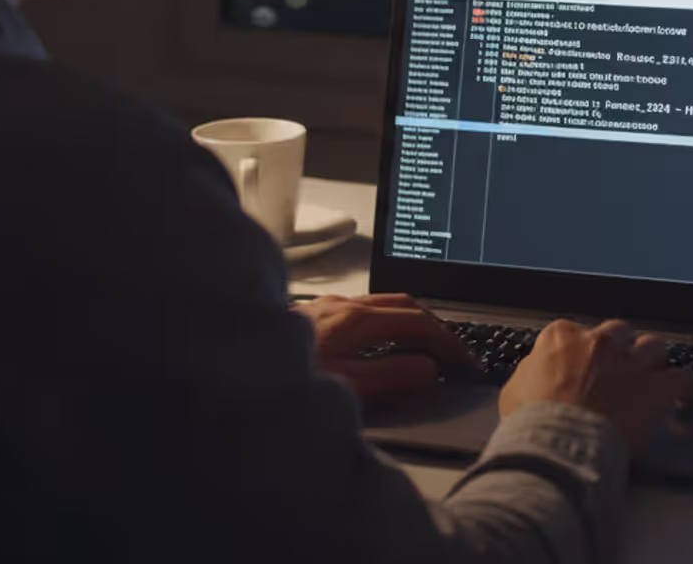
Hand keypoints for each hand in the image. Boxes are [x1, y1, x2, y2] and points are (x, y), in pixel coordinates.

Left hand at [295, 293, 474, 403]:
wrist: (226, 364)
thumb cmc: (280, 378)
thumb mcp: (345, 388)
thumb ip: (392, 376)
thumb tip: (429, 367)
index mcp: (355, 319)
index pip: (420, 322)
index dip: (449, 342)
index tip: (466, 362)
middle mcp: (342, 304)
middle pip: (406, 304)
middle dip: (437, 326)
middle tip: (457, 352)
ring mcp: (326, 306)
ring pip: (384, 303)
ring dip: (412, 321)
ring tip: (429, 345)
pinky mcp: (312, 314)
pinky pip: (363, 310)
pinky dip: (387, 322)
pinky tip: (381, 342)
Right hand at [499, 319, 692, 451]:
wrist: (558, 443)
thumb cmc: (532, 422)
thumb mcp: (514, 391)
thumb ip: (531, 373)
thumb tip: (537, 372)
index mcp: (561, 338)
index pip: (573, 332)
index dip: (578, 352)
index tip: (580, 367)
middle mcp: (599, 342)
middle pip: (617, 332)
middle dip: (619, 349)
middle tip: (617, 370)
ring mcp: (629, 362)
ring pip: (652, 345)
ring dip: (651, 359)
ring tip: (651, 375)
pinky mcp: (654, 387)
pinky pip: (679, 378)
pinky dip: (682, 387)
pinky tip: (682, 396)